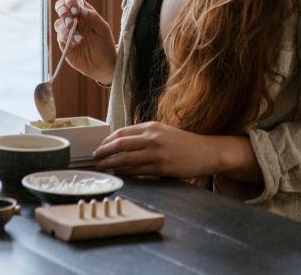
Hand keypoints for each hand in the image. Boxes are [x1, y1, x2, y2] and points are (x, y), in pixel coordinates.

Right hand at [53, 0, 115, 84]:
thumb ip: (92, 16)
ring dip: (65, 26)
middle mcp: (74, 20)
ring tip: (77, 35)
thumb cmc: (105, 44)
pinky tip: (77, 42)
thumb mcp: (102, 28)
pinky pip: (60, 36)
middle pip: (60, 7)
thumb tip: (79, 9)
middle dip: (63, 11)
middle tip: (71, 20)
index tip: (75, 9)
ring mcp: (67, 32)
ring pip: (58, 23)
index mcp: (84, 12)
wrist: (104, 65)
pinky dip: (67, 38)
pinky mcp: (64, 44)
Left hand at [92, 122, 220, 178]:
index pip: (122, 132)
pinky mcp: (162, 167)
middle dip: (103, 152)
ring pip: (126, 159)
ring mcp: (157, 153)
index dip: (107, 141)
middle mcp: (152, 137)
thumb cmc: (183, 143)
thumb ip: (144, 135)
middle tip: (94, 159)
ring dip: (110, 164)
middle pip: (120, 144)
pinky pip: (137, 171)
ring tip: (101, 168)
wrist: (206, 151)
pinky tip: (118, 173)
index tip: (99, 148)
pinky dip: (125, 172)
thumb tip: (121, 143)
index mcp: (151, 126)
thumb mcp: (163, 132)